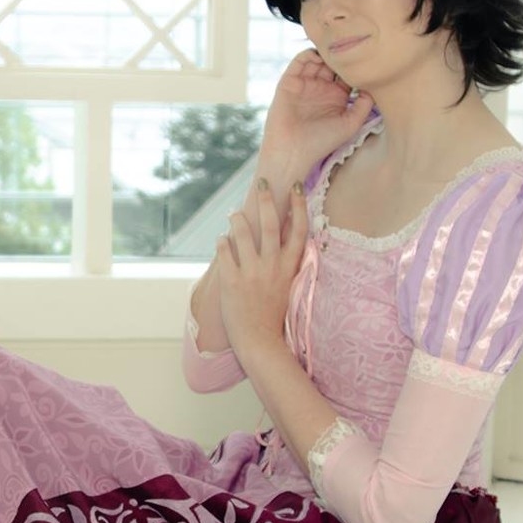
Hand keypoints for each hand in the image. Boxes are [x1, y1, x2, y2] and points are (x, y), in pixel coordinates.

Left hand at [216, 178, 305, 352]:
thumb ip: (285, 261)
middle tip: (262, 182)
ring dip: (237, 219)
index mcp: (290, 267)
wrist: (259, 341)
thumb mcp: (287, 285)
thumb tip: (281, 235)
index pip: (299, 230)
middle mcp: (272, 266)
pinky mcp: (231, 281)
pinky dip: (223, 242)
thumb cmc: (273, 314)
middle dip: (267, 199)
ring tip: (234, 213)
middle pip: (271, 224)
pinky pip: (225, 251)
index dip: (299, 206)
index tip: (297, 187)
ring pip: (243, 233)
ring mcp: (252, 273)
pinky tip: (222, 239)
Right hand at [261, 46, 377, 173]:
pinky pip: (299, 61)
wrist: (292, 151)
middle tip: (349, 48)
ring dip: (325, 52)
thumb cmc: (321, 142)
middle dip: (340, 56)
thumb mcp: (351, 124)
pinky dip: (308, 54)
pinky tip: (319, 55)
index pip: (348, 74)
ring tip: (334, 50)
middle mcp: (321, 88)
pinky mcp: (289, 82)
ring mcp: (305, 84)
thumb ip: (365, 105)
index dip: (355, 66)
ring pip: (317, 59)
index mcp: (336, 97)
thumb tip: (372, 85)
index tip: (365, 59)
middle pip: (333, 63)